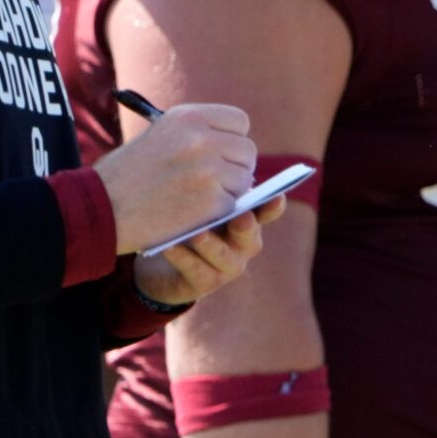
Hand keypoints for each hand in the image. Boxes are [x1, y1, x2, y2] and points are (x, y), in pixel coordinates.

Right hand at [97, 102, 255, 254]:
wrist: (96, 208)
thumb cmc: (124, 175)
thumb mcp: (158, 137)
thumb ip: (197, 134)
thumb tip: (236, 142)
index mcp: (188, 117)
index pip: (240, 122)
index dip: (232, 140)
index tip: (221, 152)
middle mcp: (202, 138)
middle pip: (247, 151)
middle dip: (234, 167)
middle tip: (210, 181)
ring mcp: (209, 170)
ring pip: (244, 179)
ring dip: (227, 191)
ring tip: (193, 197)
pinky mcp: (213, 201)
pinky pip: (234, 204)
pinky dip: (218, 211)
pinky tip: (191, 212)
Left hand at [132, 198, 283, 305]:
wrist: (161, 261)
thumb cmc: (185, 221)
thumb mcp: (200, 201)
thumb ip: (213, 184)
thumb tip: (222, 154)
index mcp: (248, 220)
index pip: (267, 211)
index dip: (273, 206)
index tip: (276, 197)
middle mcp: (243, 244)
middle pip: (250, 236)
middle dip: (245, 227)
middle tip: (239, 217)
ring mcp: (226, 266)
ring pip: (223, 256)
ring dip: (211, 244)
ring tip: (197, 234)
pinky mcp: (204, 283)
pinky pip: (195, 270)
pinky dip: (183, 257)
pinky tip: (169, 246)